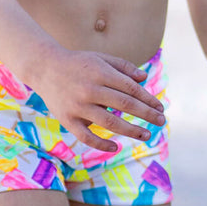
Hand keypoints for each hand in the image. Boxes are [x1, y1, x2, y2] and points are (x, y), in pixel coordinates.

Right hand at [34, 45, 166, 152]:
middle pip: (124, 104)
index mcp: (100, 72)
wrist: (44, 67)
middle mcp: (90, 89)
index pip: (130, 88)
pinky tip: (116, 147)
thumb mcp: (100, 58)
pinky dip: (101, 144)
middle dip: (146, 114)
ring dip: (131, 130)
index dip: (147, 99)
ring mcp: (78, 105)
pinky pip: (86, 136)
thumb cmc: (78, 62)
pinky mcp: (67, 119)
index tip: (160, 107)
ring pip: (109, 122)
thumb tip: (144, 78)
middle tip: (161, 121)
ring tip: (146, 135)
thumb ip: (123, 67)